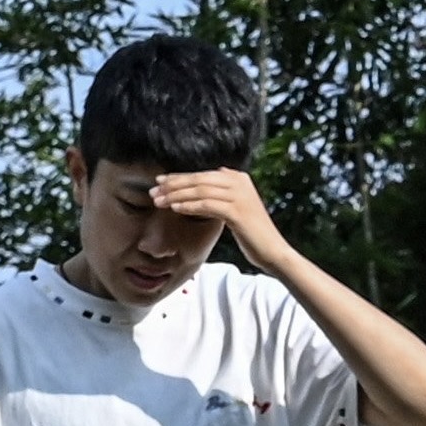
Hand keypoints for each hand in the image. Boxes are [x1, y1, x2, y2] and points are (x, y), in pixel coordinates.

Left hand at [142, 167, 287, 274]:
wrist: (272, 251)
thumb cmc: (251, 234)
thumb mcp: (236, 209)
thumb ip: (222, 195)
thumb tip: (204, 187)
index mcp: (238, 178)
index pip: (202, 174)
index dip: (179, 177)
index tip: (160, 182)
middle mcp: (239, 182)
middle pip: (199, 179)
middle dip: (174, 184)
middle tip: (154, 190)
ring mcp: (239, 195)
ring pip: (200, 190)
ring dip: (176, 195)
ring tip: (159, 201)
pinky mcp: (237, 211)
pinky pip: (207, 205)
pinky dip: (190, 206)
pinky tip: (175, 208)